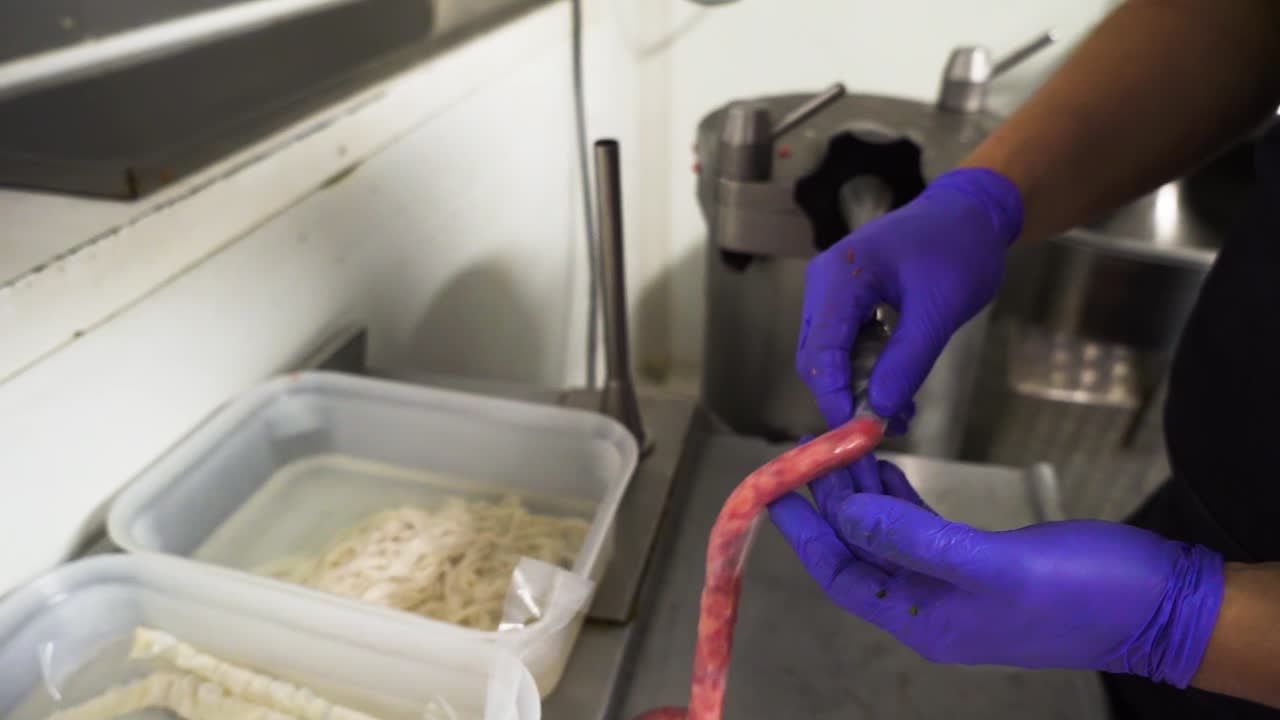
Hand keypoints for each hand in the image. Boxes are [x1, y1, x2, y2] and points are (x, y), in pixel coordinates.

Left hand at [768, 470, 1224, 687]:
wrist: (1165, 605)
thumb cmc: (1085, 593)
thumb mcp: (993, 566)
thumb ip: (915, 540)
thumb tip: (847, 513)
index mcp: (926, 620)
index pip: (843, 576)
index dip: (808, 535)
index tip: (778, 492)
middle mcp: (932, 606)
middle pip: (862, 552)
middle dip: (835, 503)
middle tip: (812, 452)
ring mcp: (957, 585)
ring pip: (889, 536)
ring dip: (864, 495)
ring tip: (842, 450)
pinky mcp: (982, 562)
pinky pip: (921, 529)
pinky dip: (899, 498)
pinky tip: (885, 469)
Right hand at [796, 168, 1022, 426]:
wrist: (970, 213)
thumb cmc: (959, 250)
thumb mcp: (939, 309)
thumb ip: (907, 359)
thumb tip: (878, 409)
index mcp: (840, 276)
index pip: (821, 350)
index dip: (833, 397)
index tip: (855, 436)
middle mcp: (823, 283)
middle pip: (816, 357)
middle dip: (844, 398)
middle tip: (881, 431)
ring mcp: (830, 291)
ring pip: (828, 356)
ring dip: (857, 389)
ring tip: (899, 415)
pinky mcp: (845, 301)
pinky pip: (844, 345)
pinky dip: (866, 372)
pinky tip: (896, 391)